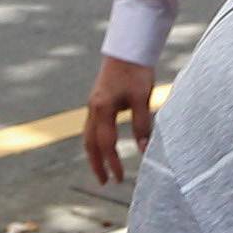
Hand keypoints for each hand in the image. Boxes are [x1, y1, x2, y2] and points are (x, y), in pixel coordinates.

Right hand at [84, 54, 159, 189]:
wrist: (127, 49)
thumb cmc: (136, 72)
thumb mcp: (142, 98)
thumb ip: (142, 124)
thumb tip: (144, 149)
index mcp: (103, 109)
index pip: (106, 144)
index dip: (112, 163)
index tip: (120, 178)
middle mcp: (93, 109)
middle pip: (90, 144)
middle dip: (96, 164)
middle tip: (104, 182)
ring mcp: (93, 105)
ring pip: (88, 136)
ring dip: (93, 154)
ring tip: (101, 169)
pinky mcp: (97, 101)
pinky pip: (91, 128)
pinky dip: (94, 142)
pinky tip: (103, 146)